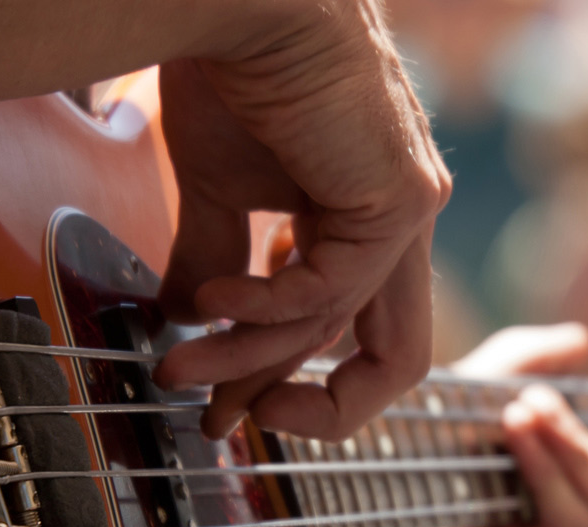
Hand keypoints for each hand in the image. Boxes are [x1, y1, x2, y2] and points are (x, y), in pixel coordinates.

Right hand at [150, 0, 449, 440]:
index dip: (281, 375)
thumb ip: (216, 258)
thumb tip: (184, 319)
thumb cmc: (231, 71)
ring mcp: (409, 211)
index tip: (212, 402)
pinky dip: (265, 311)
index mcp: (364, 218)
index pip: (347, 327)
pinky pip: (332, 293)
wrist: (239, 2)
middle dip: (304, 405)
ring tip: (178, 365)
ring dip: (251, 360)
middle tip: (220, 423)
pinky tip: (210, 301)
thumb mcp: (220, 188)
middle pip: (393, 361)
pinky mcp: (400, 198)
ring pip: (345, 333)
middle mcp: (400, 221)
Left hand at [305, 324, 587, 526]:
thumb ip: (519, 369)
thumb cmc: (382, 475)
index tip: (551, 399)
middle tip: (536, 401)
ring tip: (526, 413)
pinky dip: (554, 473)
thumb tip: (581, 339)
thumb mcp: (463, 408)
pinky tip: (516, 437)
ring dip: (580, 454)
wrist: (320, 526)